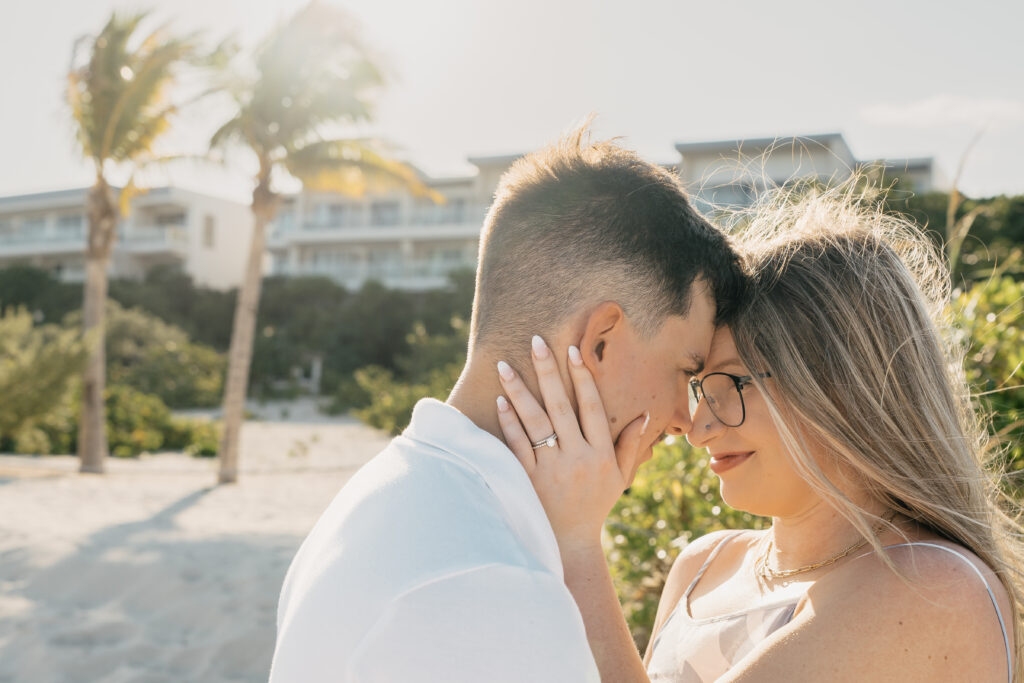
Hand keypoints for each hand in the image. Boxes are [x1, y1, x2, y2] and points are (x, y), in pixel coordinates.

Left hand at [495, 335, 650, 553]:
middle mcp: (577, 458)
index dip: (582, 378)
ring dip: (519, 392)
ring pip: (535, 423)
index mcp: (600, 453)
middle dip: (548, 372)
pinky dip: (508, 423)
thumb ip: (628, 444)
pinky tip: (500, 401)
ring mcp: (551, 469)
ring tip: (505, 365)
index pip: (592, 407)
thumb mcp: (619, 477)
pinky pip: (517, 446)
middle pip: (561, 407)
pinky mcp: (528, 480)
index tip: (572, 350)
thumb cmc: (594, 506)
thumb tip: (644, 414)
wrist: (569, 544)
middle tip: (535, 341)